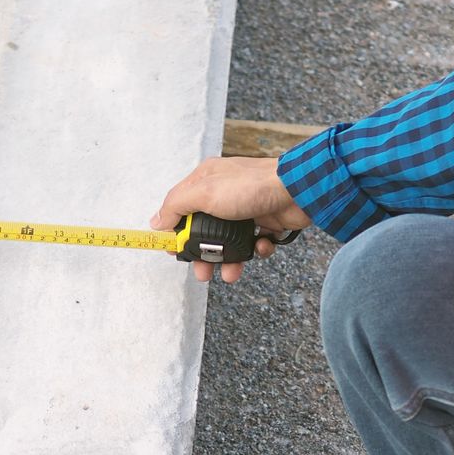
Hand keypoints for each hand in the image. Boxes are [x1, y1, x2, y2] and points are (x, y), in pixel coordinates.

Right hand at [151, 157, 311, 283]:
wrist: (297, 190)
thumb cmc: (250, 186)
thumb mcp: (204, 192)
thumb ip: (177, 206)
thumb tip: (156, 221)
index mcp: (206, 181)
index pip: (181, 208)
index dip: (176, 231)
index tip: (173, 251)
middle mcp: (224, 194)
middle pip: (205, 230)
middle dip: (204, 254)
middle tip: (203, 272)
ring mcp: (246, 208)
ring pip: (230, 241)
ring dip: (230, 260)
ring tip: (232, 273)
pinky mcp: (266, 221)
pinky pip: (255, 243)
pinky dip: (257, 250)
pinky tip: (261, 246)